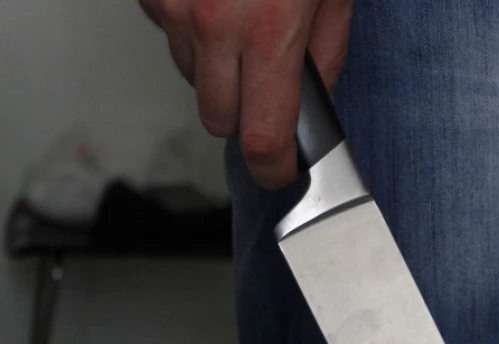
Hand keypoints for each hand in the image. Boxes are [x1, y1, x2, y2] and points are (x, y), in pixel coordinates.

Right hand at [139, 0, 352, 188]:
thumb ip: (327, 50)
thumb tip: (315, 97)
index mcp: (268, 27)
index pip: (263, 137)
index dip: (273, 168)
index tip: (278, 172)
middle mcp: (213, 23)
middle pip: (220, 120)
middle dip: (245, 115)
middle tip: (267, 80)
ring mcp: (174, 7)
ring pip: (192, 79)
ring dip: (217, 70)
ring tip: (243, 23)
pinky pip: (170, 38)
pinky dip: (192, 32)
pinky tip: (218, 2)